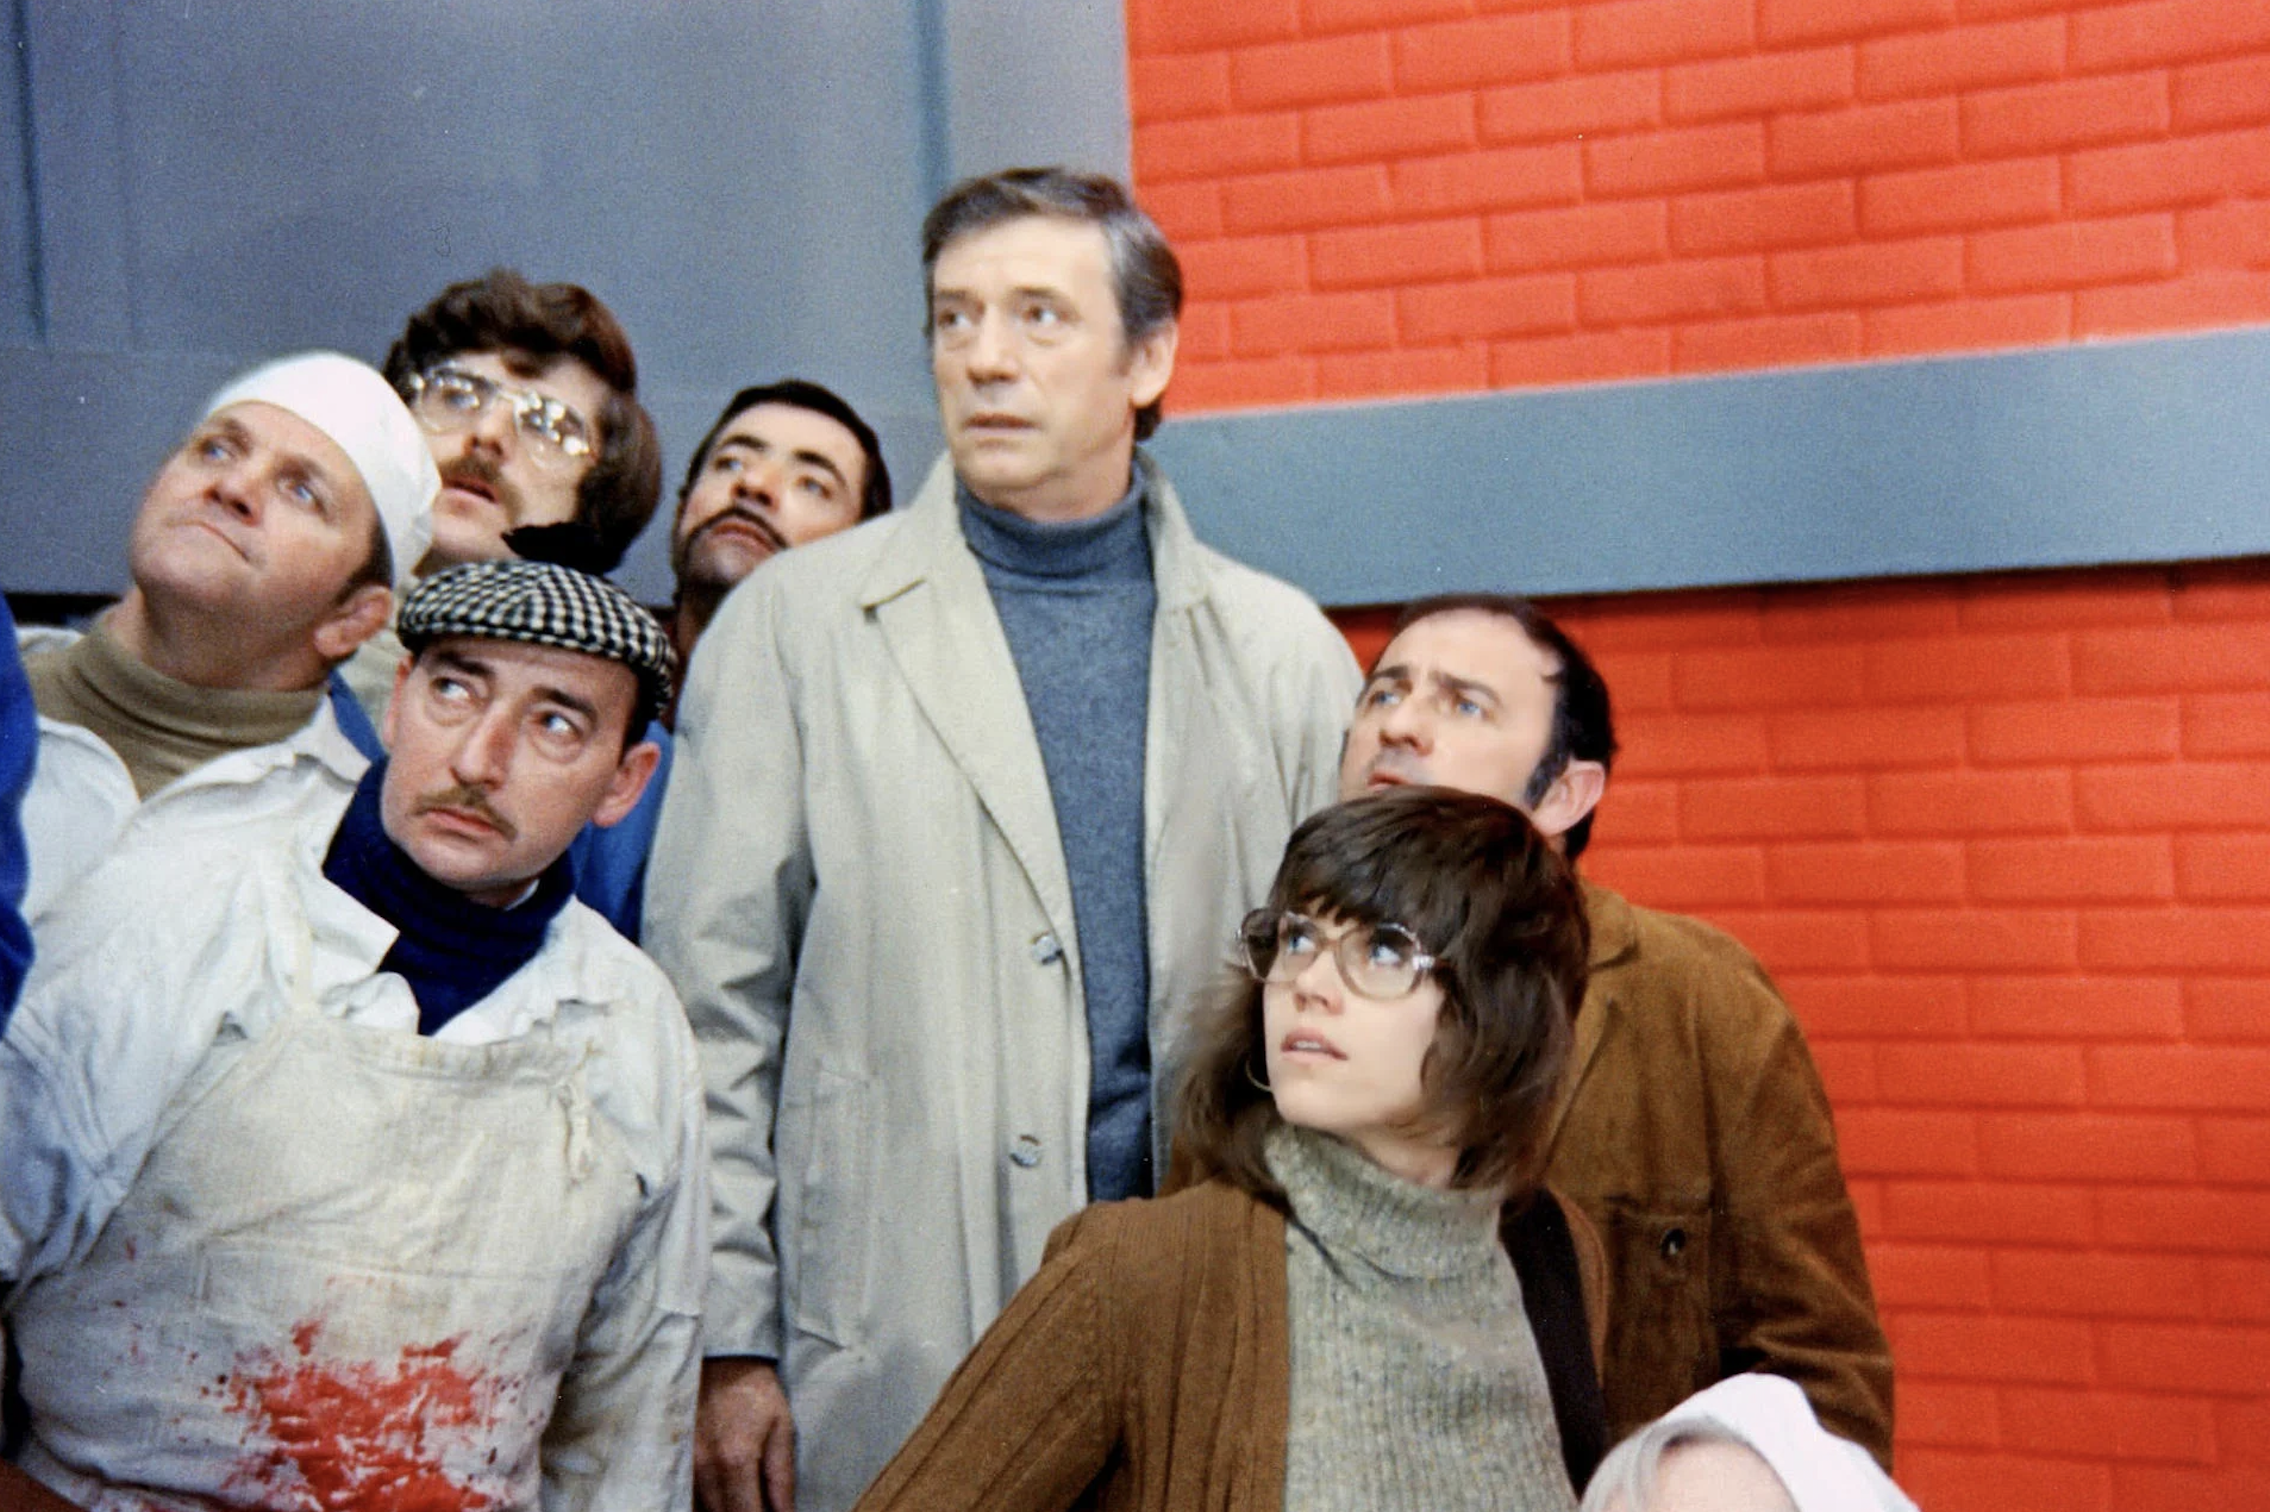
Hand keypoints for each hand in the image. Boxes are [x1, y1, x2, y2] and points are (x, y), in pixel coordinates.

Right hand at [696, 1357, 796, 1511]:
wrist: (722, 1362)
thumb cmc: (757, 1394)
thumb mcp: (782, 1430)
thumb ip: (782, 1479)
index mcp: (736, 1462)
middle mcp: (705, 1470)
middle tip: (760, 1507)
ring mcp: (687, 1468)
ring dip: (726, 1511)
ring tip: (747, 1501)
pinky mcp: (678, 1462)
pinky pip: (691, 1498)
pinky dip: (709, 1504)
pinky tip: (727, 1497)